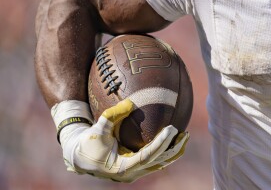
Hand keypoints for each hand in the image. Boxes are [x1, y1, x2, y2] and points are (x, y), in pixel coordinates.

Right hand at [59, 99, 188, 182]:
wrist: (80, 157)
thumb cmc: (89, 142)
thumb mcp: (98, 128)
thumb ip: (113, 115)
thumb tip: (131, 102)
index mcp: (122, 167)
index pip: (147, 156)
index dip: (161, 143)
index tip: (172, 129)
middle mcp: (131, 173)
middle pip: (158, 162)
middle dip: (174, 148)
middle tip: (184, 133)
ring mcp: (135, 173)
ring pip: (160, 163)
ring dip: (173, 151)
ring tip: (185, 135)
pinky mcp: (137, 169)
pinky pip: (156, 161)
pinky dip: (166, 150)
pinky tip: (174, 138)